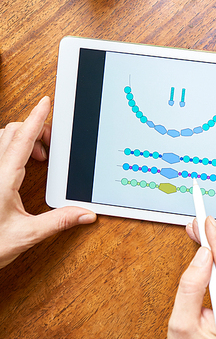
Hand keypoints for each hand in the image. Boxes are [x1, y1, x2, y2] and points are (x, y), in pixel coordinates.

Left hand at [0, 96, 95, 268]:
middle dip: (35, 129)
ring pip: (4, 140)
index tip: (45, 103)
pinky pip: (0, 152)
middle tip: (52, 143)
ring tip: (41, 157)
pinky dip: (16, 149)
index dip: (36, 118)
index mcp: (3, 180)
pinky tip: (25, 167)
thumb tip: (83, 214)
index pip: (21, 140)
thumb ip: (58, 222)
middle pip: (12, 132)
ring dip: (24, 139)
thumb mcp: (26, 235)